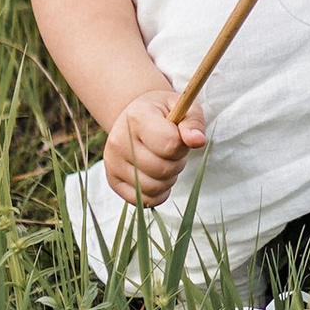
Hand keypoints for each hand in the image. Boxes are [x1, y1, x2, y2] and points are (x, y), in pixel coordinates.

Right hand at [102, 85, 205, 203]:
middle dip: (176, 163)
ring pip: (153, 188)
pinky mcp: (113, 181)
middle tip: (173, 152)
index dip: (182, 146)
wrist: (135, 120)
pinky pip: (145, 200)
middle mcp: (118, 140)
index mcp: (136, 117)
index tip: (179, 137)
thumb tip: (197, 141)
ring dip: (168, 179)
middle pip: (162, 169)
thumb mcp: (182, 109)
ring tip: (165, 162)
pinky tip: (158, 177)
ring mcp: (112, 162)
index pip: (169, 144)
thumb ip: (193, 123)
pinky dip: (159, 193)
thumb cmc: (163, 115)